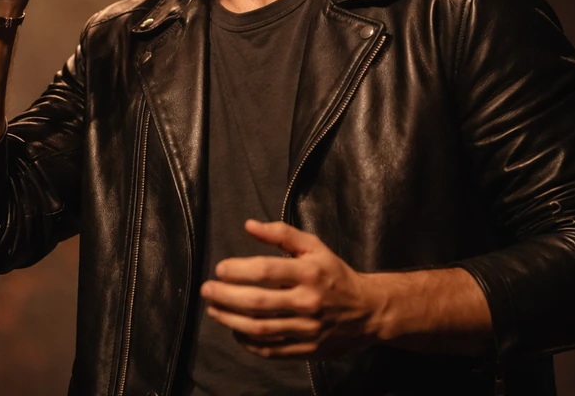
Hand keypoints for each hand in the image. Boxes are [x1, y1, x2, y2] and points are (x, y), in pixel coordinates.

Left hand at [200, 219, 381, 358]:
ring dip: (231, 320)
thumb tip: (248, 225)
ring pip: (261, 328)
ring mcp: (307, 329)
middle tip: (206, 290)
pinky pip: (272, 350)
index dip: (238, 270)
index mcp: (309, 273)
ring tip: (213, 310)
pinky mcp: (307, 350)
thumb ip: (281, 234)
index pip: (266, 271)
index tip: (219, 268)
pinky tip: (235, 332)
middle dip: (226, 296)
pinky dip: (249, 343)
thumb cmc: (334, 274)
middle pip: (258, 302)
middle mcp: (307, 301)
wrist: (368, 310)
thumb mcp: (313, 246)